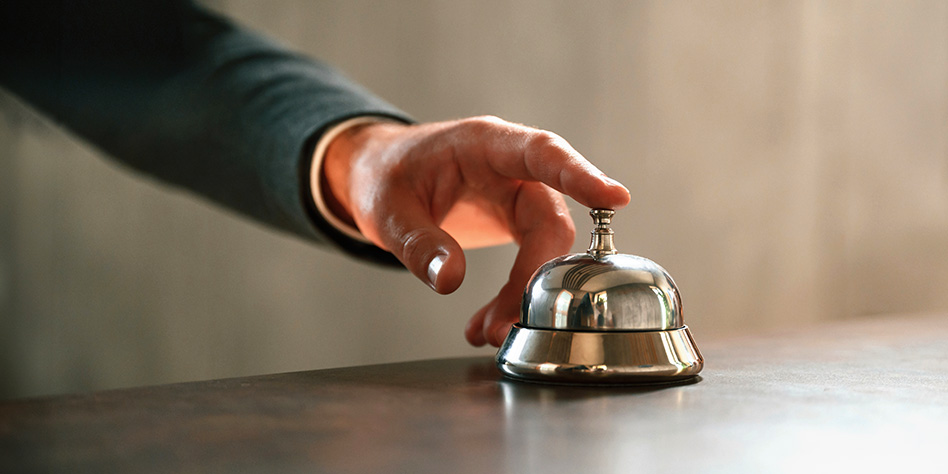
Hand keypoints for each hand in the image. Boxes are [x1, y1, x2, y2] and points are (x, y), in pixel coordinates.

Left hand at [322, 116, 629, 345]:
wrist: (379, 177)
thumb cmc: (384, 177)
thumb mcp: (387, 210)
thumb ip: (418, 243)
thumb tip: (451, 281)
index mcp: (483, 145)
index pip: (542, 153)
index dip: (580, 175)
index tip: (615, 197)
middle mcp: (510, 168)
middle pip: (549, 219)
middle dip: (534, 276)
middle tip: (504, 323)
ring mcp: (517, 194)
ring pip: (546, 246)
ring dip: (524, 293)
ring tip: (486, 330)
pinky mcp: (516, 221)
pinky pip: (533, 258)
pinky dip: (515, 293)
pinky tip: (490, 320)